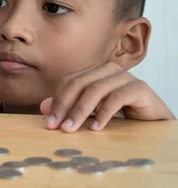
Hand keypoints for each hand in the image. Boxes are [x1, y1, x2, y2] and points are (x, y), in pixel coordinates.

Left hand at [39, 62, 175, 131]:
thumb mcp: (91, 112)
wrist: (154, 121)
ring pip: (95, 89)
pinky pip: (117, 97)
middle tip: (57, 126)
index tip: (49, 122)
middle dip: (65, 106)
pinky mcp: (140, 87)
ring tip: (71, 128)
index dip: (57, 100)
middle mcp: (108, 70)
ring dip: (80, 110)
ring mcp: (125, 76)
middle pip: (78, 83)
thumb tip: (43, 108)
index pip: (68, 81)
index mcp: (94, 72)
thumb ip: (70, 107)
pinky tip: (96, 127)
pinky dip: (104, 113)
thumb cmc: (121, 114)